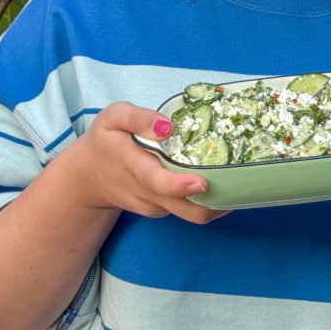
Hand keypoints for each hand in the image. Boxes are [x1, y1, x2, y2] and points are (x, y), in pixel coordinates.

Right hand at [65, 102, 228, 224]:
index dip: (181, 186)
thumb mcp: (113, 117)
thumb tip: (168, 127)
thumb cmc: (105, 140)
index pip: (157, 182)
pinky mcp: (160, 211)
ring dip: (215, 200)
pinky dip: (204, 198)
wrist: (87, 177)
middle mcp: (146, 192)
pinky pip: (186, 209)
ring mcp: (154, 206)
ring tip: (238, 178)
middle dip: (215, 203)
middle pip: (184, 208)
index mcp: (133, 165)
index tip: (203, 183)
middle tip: (243, 184)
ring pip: (190, 212)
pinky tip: (216, 179)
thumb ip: (139, 118)